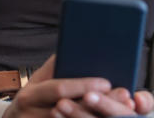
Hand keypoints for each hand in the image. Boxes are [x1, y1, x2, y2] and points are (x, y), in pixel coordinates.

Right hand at [2, 56, 153, 117]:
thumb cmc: (35, 95)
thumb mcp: (39, 79)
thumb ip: (56, 65)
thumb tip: (77, 44)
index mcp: (31, 94)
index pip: (60, 89)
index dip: (84, 86)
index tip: (106, 82)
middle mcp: (30, 114)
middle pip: (70, 110)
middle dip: (99, 103)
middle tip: (124, 97)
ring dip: (98, 117)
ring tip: (124, 112)